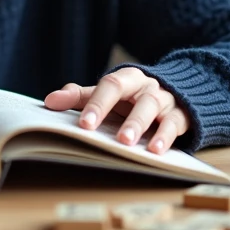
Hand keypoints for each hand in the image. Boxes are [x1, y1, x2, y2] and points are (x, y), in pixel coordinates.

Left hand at [43, 68, 189, 153]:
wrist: (176, 94)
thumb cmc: (131, 98)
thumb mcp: (106, 96)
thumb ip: (79, 97)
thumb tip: (49, 101)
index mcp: (127, 78)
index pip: (110, 85)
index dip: (97, 104)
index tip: (84, 124)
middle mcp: (147, 86)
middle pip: (135, 95)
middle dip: (122, 115)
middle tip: (112, 138)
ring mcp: (166, 100)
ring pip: (154, 107)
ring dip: (141, 125)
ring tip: (128, 144)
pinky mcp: (181, 116)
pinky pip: (174, 124)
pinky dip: (165, 136)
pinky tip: (156, 151)